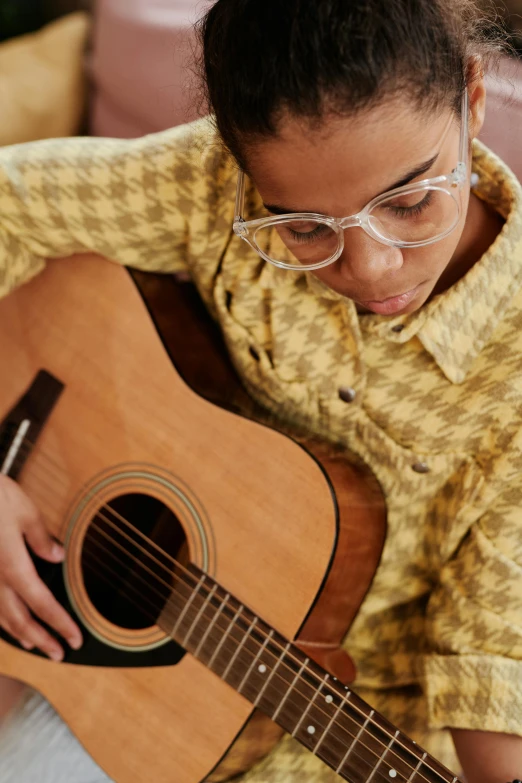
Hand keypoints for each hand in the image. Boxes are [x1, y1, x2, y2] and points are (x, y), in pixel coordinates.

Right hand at [0, 475, 81, 659]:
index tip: (75, 639)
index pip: (42, 604)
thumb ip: (41, 538)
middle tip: (59, 654)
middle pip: (19, 620)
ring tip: (35, 643)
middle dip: (42, 640)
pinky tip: (5, 620)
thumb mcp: (25, 511)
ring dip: (19, 633)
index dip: (60, 625)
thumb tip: (57, 556)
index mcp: (13, 566)